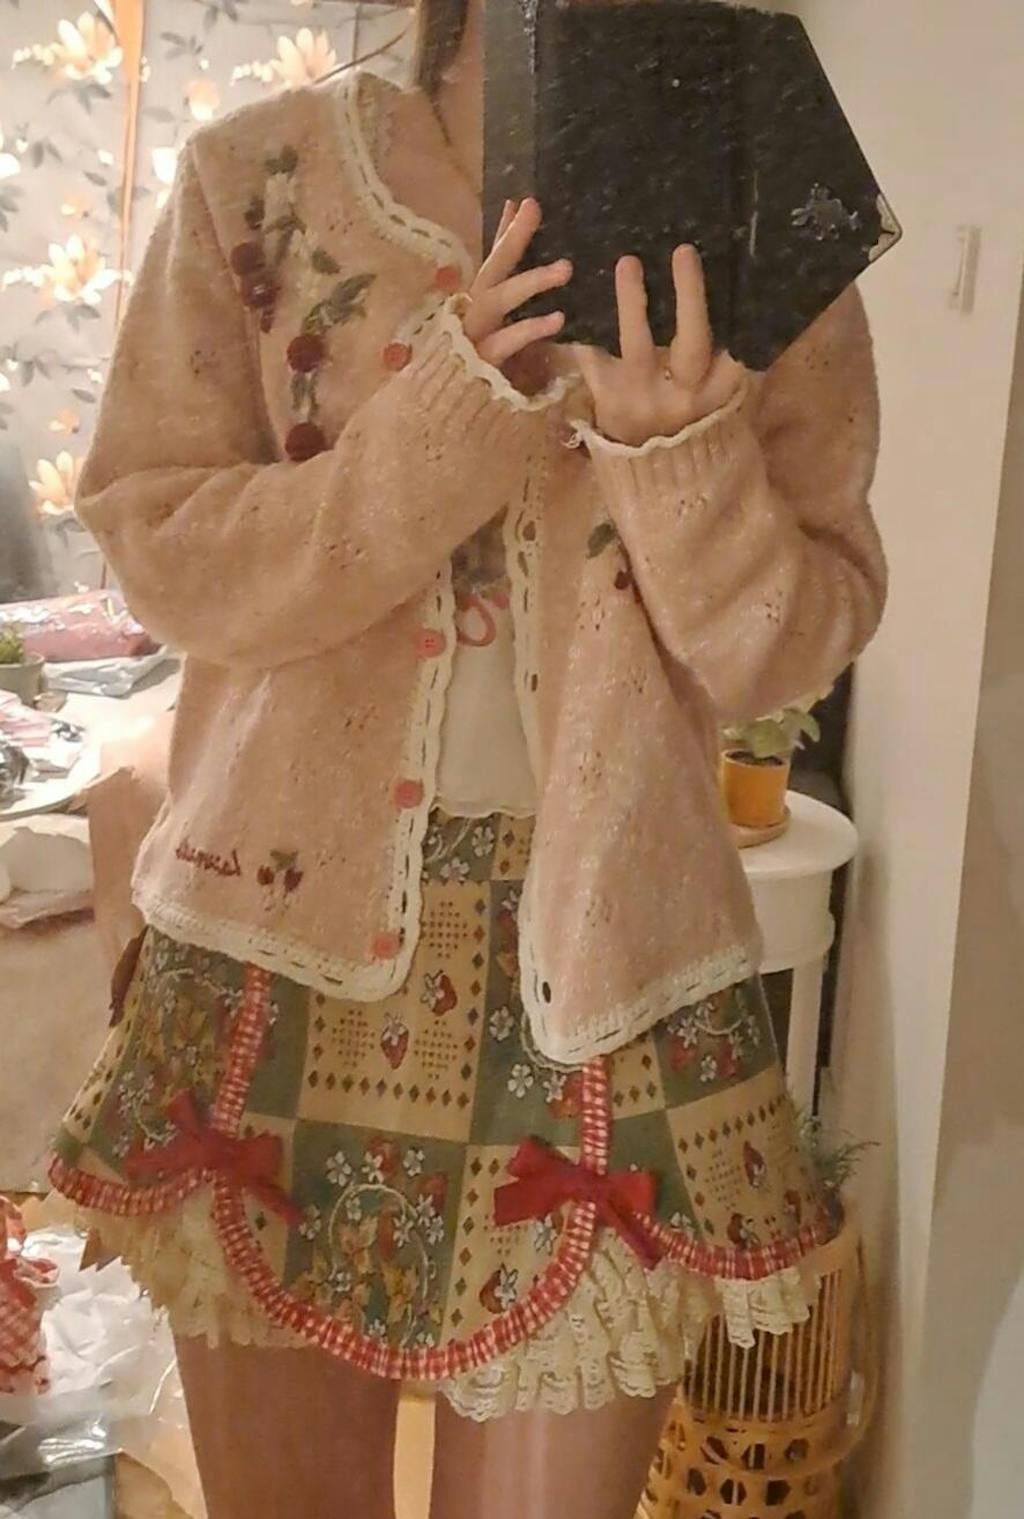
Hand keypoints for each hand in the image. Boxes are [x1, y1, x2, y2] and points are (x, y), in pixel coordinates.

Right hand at [463, 198, 571, 371]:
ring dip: (530, 282)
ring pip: (496, 299)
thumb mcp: (497, 339)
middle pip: (491, 270)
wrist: (444, 422)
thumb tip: (525, 287)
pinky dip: (530, 328)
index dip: (506, 233)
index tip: (525, 202)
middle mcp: (470, 315)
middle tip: (536, 210)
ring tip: (565, 269)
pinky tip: (557, 319)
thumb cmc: (474, 380)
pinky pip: (506, 341)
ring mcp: (472, 337)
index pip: (492, 262)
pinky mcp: (479, 363)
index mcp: (476, 307)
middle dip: (512, 239)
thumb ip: (509, 310)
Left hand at [573, 245, 744, 446]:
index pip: (736, 354)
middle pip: (692, 344)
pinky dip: (586, 331)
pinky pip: (593, 360)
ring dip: (632, 303)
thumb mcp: (721, 408)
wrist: (650, 480)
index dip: (742, 320)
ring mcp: (640, 397)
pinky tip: (582, 296)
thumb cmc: (691, 432)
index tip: (743, 278)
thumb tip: (749, 314)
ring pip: (638, 347)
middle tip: (683, 252)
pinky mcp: (605, 399)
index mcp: (716, 396)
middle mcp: (680, 397)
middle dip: (689, 297)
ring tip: (628, 262)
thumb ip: (732, 369)